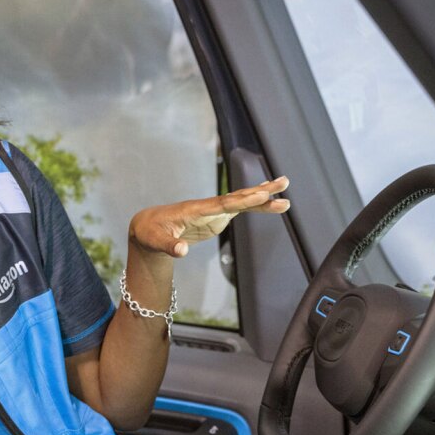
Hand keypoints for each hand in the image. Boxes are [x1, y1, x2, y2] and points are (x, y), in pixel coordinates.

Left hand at [129, 176, 289, 257]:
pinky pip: (240, 209)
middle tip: (284, 182)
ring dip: (263, 195)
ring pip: (242, 201)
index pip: (222, 204)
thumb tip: (182, 252)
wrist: (149, 226)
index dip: (242, 200)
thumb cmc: (151, 233)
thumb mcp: (156, 241)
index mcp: (195, 210)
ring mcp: (214, 211)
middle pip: (238, 197)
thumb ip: (170, 246)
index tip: (261, 195)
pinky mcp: (217, 217)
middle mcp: (208, 206)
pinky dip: (256, 206)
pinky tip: (271, 202)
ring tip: (285, 187)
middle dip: (260, 191)